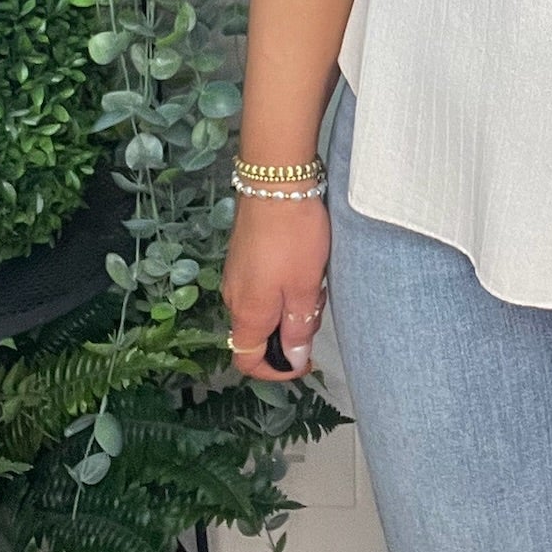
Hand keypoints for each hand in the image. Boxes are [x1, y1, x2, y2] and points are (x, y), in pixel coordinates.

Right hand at [220, 194, 330, 382]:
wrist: (275, 181)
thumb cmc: (293, 236)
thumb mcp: (304, 288)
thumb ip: (297, 328)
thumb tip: (293, 360)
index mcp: (247, 314)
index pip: (248, 361)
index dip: (276, 370)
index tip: (304, 362)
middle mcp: (234, 297)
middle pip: (259, 334)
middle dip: (291, 331)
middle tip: (316, 306)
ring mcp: (237, 273)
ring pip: (265, 307)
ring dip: (291, 304)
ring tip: (314, 277)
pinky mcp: (243, 253)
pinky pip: (263, 284)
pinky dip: (285, 284)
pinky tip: (304, 261)